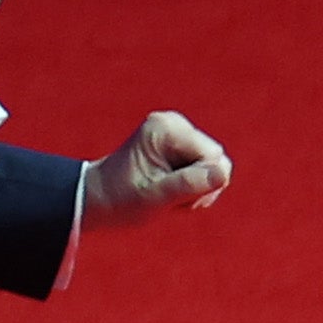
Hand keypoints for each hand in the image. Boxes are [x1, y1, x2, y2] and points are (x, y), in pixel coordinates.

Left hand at [79, 110, 230, 233]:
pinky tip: (172, 190)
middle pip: (217, 161)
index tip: (173, 196)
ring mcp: (179, 132)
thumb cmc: (121, 199)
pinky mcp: (182, 144)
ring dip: (198, 190)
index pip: (213, 158)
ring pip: (216, 168)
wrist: (100, 198)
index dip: (202, 184)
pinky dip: (194, 187)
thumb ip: (189, 184)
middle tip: (170, 198)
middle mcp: (174, 123)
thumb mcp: (155, 198)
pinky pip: (209, 169)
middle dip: (201, 187)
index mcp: (165, 130)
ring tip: (168, 195)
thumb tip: (222, 174)